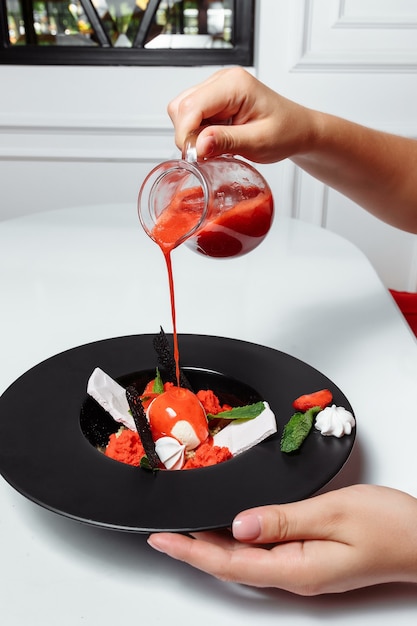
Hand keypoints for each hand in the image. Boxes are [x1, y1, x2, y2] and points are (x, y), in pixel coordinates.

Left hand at [147, 485, 416, 594]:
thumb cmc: (390, 526)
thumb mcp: (335, 513)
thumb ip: (284, 520)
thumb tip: (238, 525)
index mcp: (297, 567)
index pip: (230, 562)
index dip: (192, 550)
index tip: (163, 539)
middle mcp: (296, 574)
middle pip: (232, 565)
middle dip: (194, 550)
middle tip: (164, 535)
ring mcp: (303, 569)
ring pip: (245, 560)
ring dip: (212, 546)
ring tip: (185, 531)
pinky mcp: (310, 558)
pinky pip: (262, 552)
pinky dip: (237, 542)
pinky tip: (230, 530)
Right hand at [167, 67, 314, 163]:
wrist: (297, 130)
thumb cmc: (285, 132)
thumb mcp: (258, 142)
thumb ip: (226, 142)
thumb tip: (198, 144)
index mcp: (235, 84)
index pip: (192, 106)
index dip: (186, 134)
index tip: (195, 156)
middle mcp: (222, 80)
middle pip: (181, 106)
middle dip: (187, 135)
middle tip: (206, 154)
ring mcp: (216, 88)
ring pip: (181, 110)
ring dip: (191, 133)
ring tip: (214, 147)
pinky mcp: (213, 99)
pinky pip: (190, 115)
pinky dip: (196, 132)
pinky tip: (214, 140)